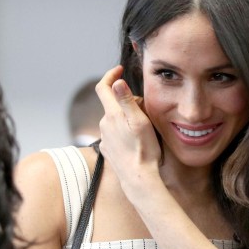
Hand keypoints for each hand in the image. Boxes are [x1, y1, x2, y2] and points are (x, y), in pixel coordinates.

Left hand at [95, 65, 161, 194]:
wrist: (138, 179)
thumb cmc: (143, 151)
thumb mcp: (140, 122)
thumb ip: (127, 100)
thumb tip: (117, 81)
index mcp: (112, 115)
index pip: (104, 88)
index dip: (111, 75)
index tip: (119, 69)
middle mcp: (104, 125)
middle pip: (112, 104)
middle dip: (127, 101)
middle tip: (145, 109)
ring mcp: (105, 138)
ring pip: (114, 120)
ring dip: (125, 117)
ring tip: (143, 127)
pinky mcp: (108, 150)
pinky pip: (114, 134)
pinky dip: (123, 131)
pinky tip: (135, 140)